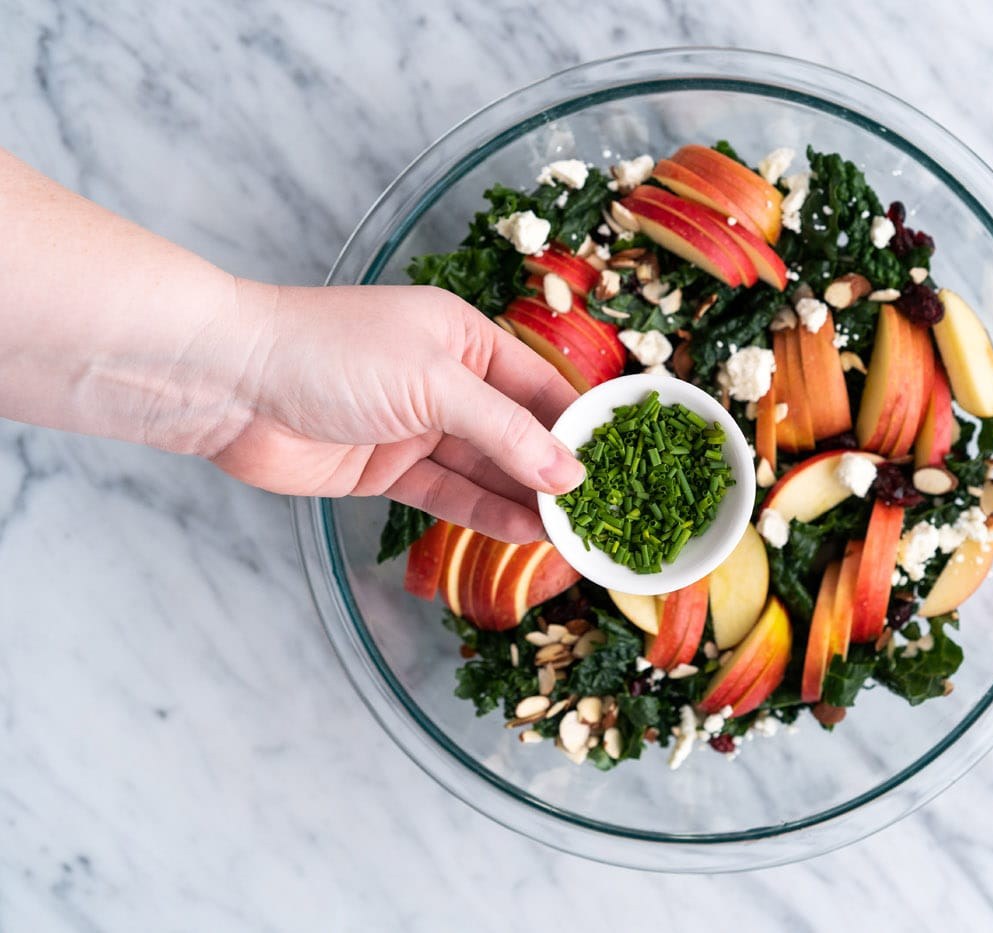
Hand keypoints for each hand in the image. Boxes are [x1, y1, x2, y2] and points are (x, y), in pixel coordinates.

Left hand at [211, 281, 582, 541]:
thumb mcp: (434, 383)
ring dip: (527, 500)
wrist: (229, 383)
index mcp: (464, 338)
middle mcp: (447, 381)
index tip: (622, 463)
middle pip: (518, 432)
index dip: (580, 425)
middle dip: (557, 471)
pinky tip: (524, 532)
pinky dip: (484, 514)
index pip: (542, 385)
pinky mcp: (387, 470)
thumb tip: (568, 473)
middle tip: (604, 510)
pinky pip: (449, 494)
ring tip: (573, 532)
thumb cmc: (331, 353)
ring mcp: (416, 427)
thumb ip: (505, 431)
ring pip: (486, 470)